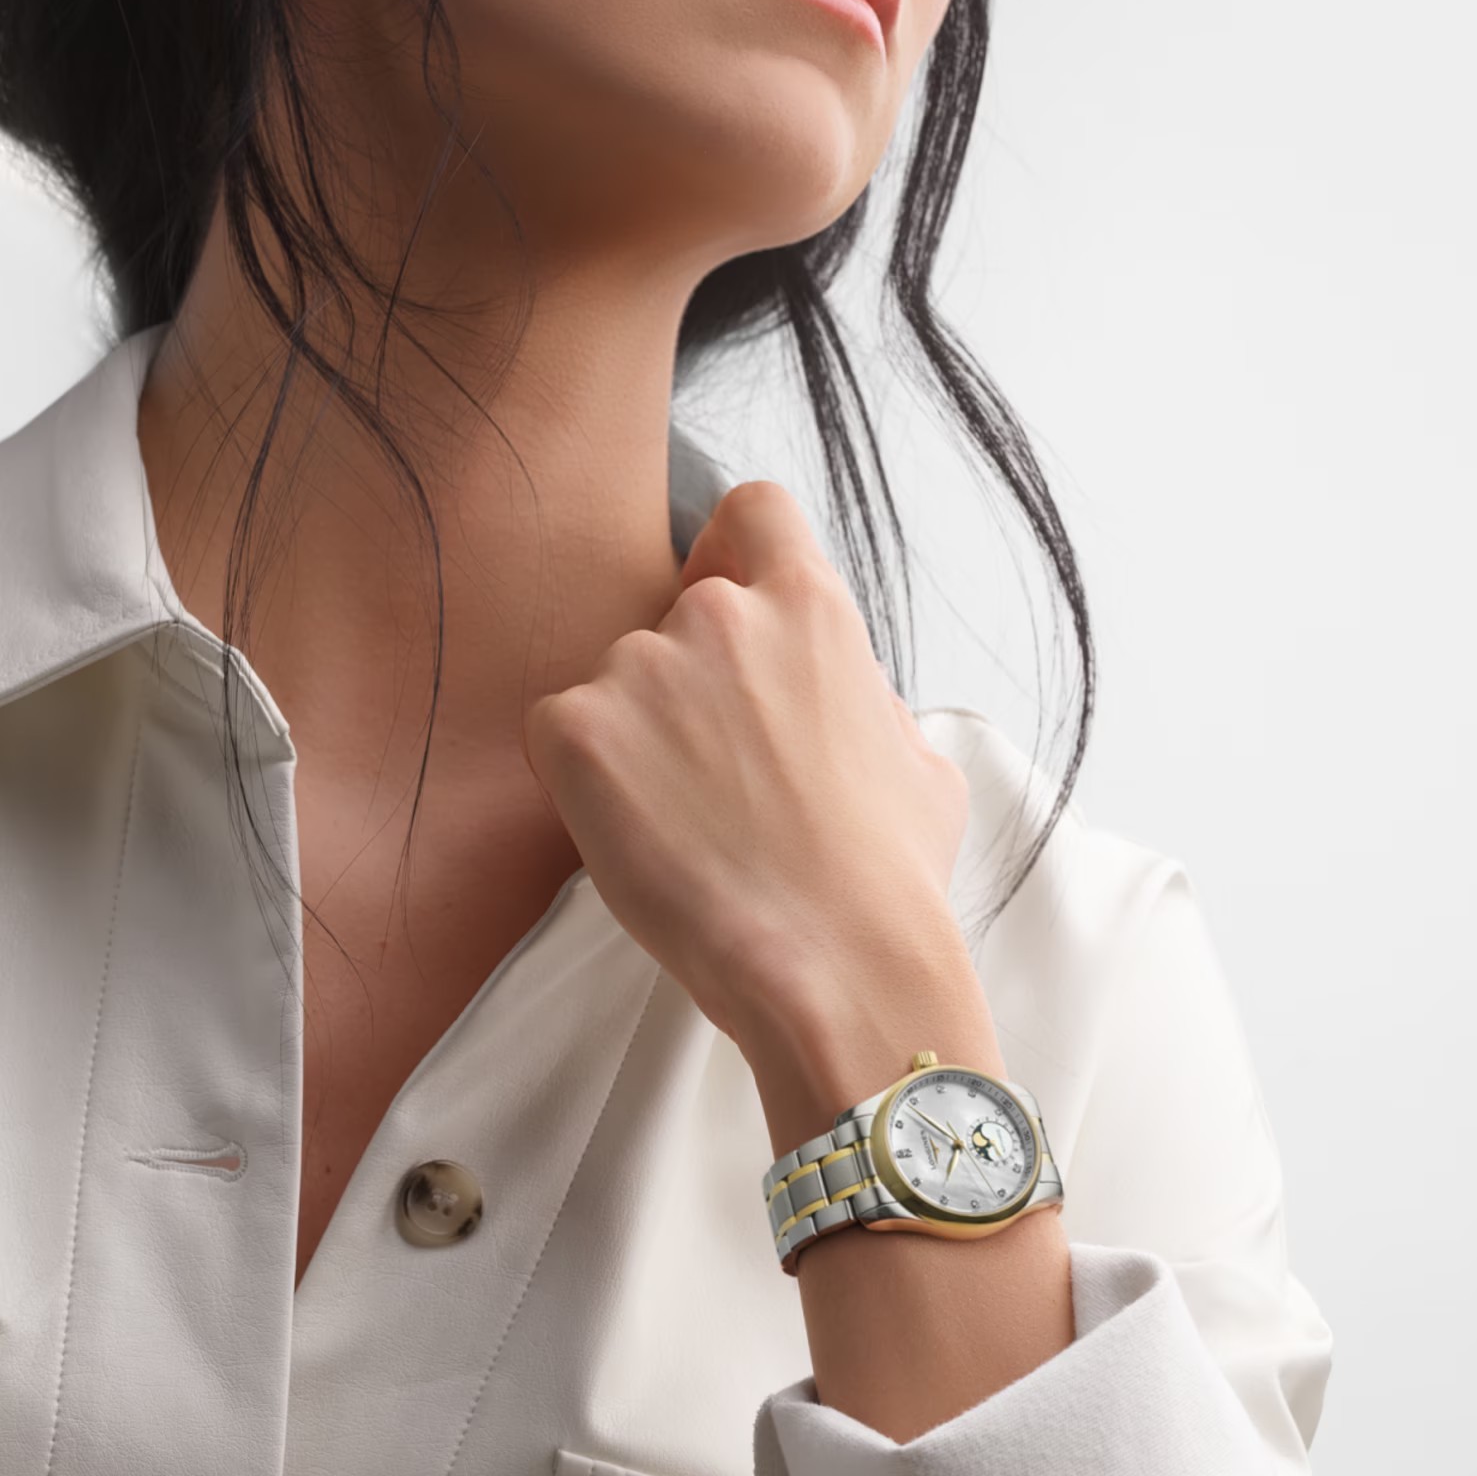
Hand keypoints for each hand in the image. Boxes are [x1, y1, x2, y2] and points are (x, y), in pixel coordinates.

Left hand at [520, 480, 987, 1126]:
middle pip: (673, 618)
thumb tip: (845, 703)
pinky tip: (637, 838)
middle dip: (684, 689)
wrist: (835, 961)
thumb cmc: (886, 882)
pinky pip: (557, 736)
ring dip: (635, 743)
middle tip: (713, 783)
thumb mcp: (919, 762)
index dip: (732, 555)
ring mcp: (640, 667)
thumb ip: (863, 701)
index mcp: (810, 608)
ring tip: (686, 830)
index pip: (752, 514)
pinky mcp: (577, 730)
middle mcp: (719, 615)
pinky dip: (581, 783)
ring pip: (615, 685)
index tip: (731, 610)